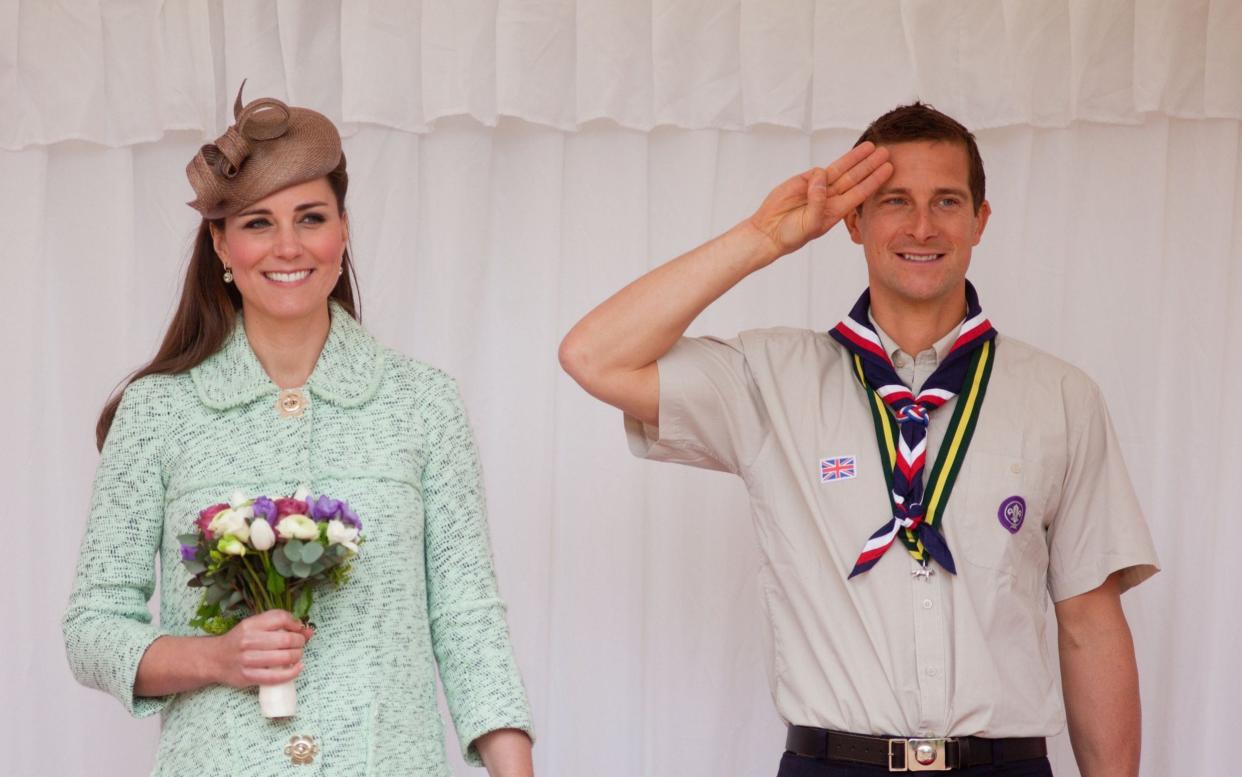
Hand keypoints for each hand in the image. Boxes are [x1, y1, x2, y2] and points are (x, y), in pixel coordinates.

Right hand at [210, 609, 313, 688]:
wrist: (214, 659)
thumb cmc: (239, 641)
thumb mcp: (254, 627)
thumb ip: (278, 625)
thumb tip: (308, 630)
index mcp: (250, 625)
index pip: (280, 618)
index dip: (295, 623)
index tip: (299, 628)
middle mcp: (248, 641)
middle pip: (286, 639)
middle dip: (299, 641)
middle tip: (300, 644)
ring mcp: (248, 660)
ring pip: (284, 658)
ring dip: (297, 656)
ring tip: (297, 655)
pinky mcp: (249, 676)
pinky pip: (276, 677)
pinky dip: (292, 673)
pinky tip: (297, 668)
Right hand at [747, 141, 892, 258]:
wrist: (768, 231)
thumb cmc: (791, 234)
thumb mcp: (809, 224)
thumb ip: (817, 202)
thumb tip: (821, 176)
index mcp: (836, 211)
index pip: (860, 192)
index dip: (874, 180)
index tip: (888, 169)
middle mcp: (830, 198)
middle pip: (854, 177)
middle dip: (870, 165)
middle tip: (886, 152)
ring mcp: (817, 188)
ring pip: (840, 169)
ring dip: (855, 158)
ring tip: (870, 147)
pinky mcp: (803, 180)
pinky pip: (817, 172)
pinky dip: (819, 174)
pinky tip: (814, 181)